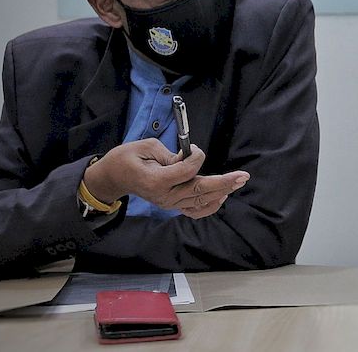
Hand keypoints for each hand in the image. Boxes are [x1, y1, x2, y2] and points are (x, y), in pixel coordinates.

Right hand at [83, 139, 249, 218]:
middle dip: (223, 182)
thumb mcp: (146, 147)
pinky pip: (194, 210)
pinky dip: (210, 205)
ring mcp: (169, 204)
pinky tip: (222, 197)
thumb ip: (170, 155)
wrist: (114, 177)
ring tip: (238, 182)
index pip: (186, 171)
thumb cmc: (127, 158)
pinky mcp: (172, 205)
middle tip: (242, 176)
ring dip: (222, 191)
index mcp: (155, 181)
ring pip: (200, 201)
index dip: (196, 158)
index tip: (195, 148)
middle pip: (199, 190)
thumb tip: (189, 159)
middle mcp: (164, 196)